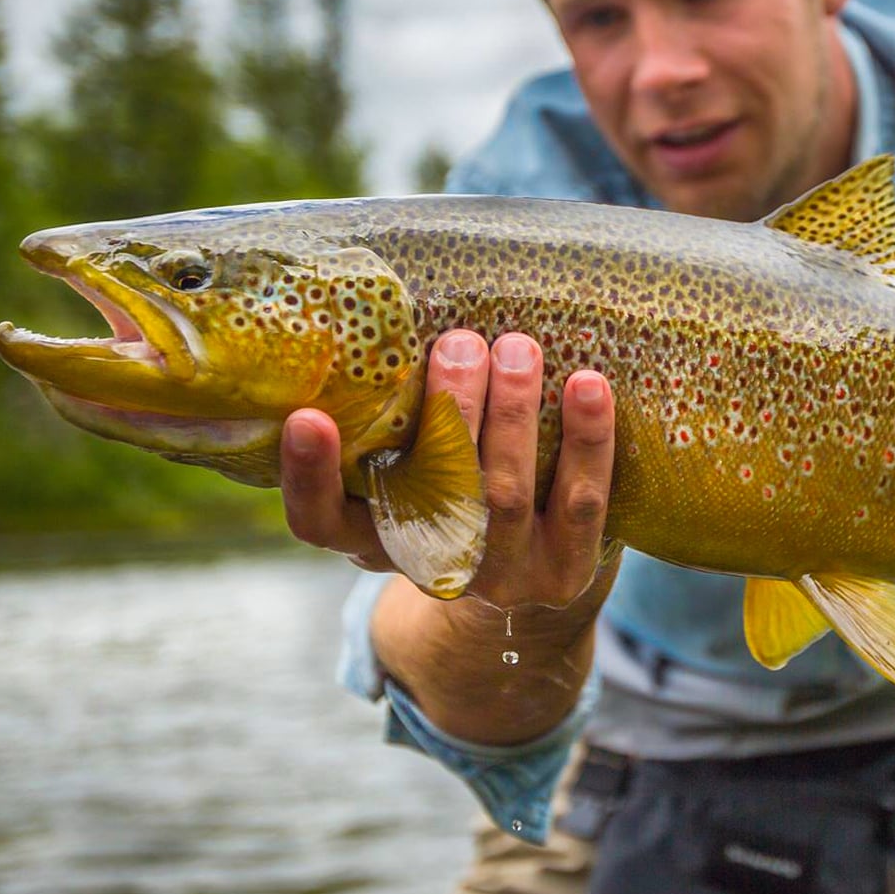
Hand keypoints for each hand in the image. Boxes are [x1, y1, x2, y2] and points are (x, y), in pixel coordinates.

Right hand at [279, 328, 617, 614]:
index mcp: (371, 539)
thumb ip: (392, 419)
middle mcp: (430, 564)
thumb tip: (381, 314)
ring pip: (504, 495)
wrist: (532, 579)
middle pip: (431, 495)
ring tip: (518, 348)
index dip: (308, 477)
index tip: (306, 417)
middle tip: (459, 343)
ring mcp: (500, 577)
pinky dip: (586, 442)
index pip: (319, 522)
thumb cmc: (453, 492)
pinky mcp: (565, 573)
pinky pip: (580, 503)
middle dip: (449, 413)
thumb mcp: (407, 470)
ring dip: (512, 415)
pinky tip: (588, 385)